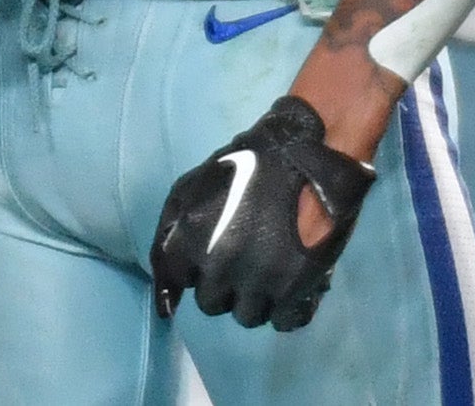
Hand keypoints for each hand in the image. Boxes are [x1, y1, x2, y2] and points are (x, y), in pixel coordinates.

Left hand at [148, 95, 375, 330]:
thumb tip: (165, 295)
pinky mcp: (295, 290)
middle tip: (240, 259)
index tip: (206, 262)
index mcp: (191, 239)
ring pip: (246, 316)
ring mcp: (259, 281)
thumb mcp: (192, 186)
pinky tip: (288, 282)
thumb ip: (168, 233)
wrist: (308, 154)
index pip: (176, 282)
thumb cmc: (246, 165)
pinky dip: (284, 307)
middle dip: (222, 285)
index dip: (191, 270)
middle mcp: (220, 266)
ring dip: (253, 298)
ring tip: (267, 269)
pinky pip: (281, 321)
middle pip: (210, 303)